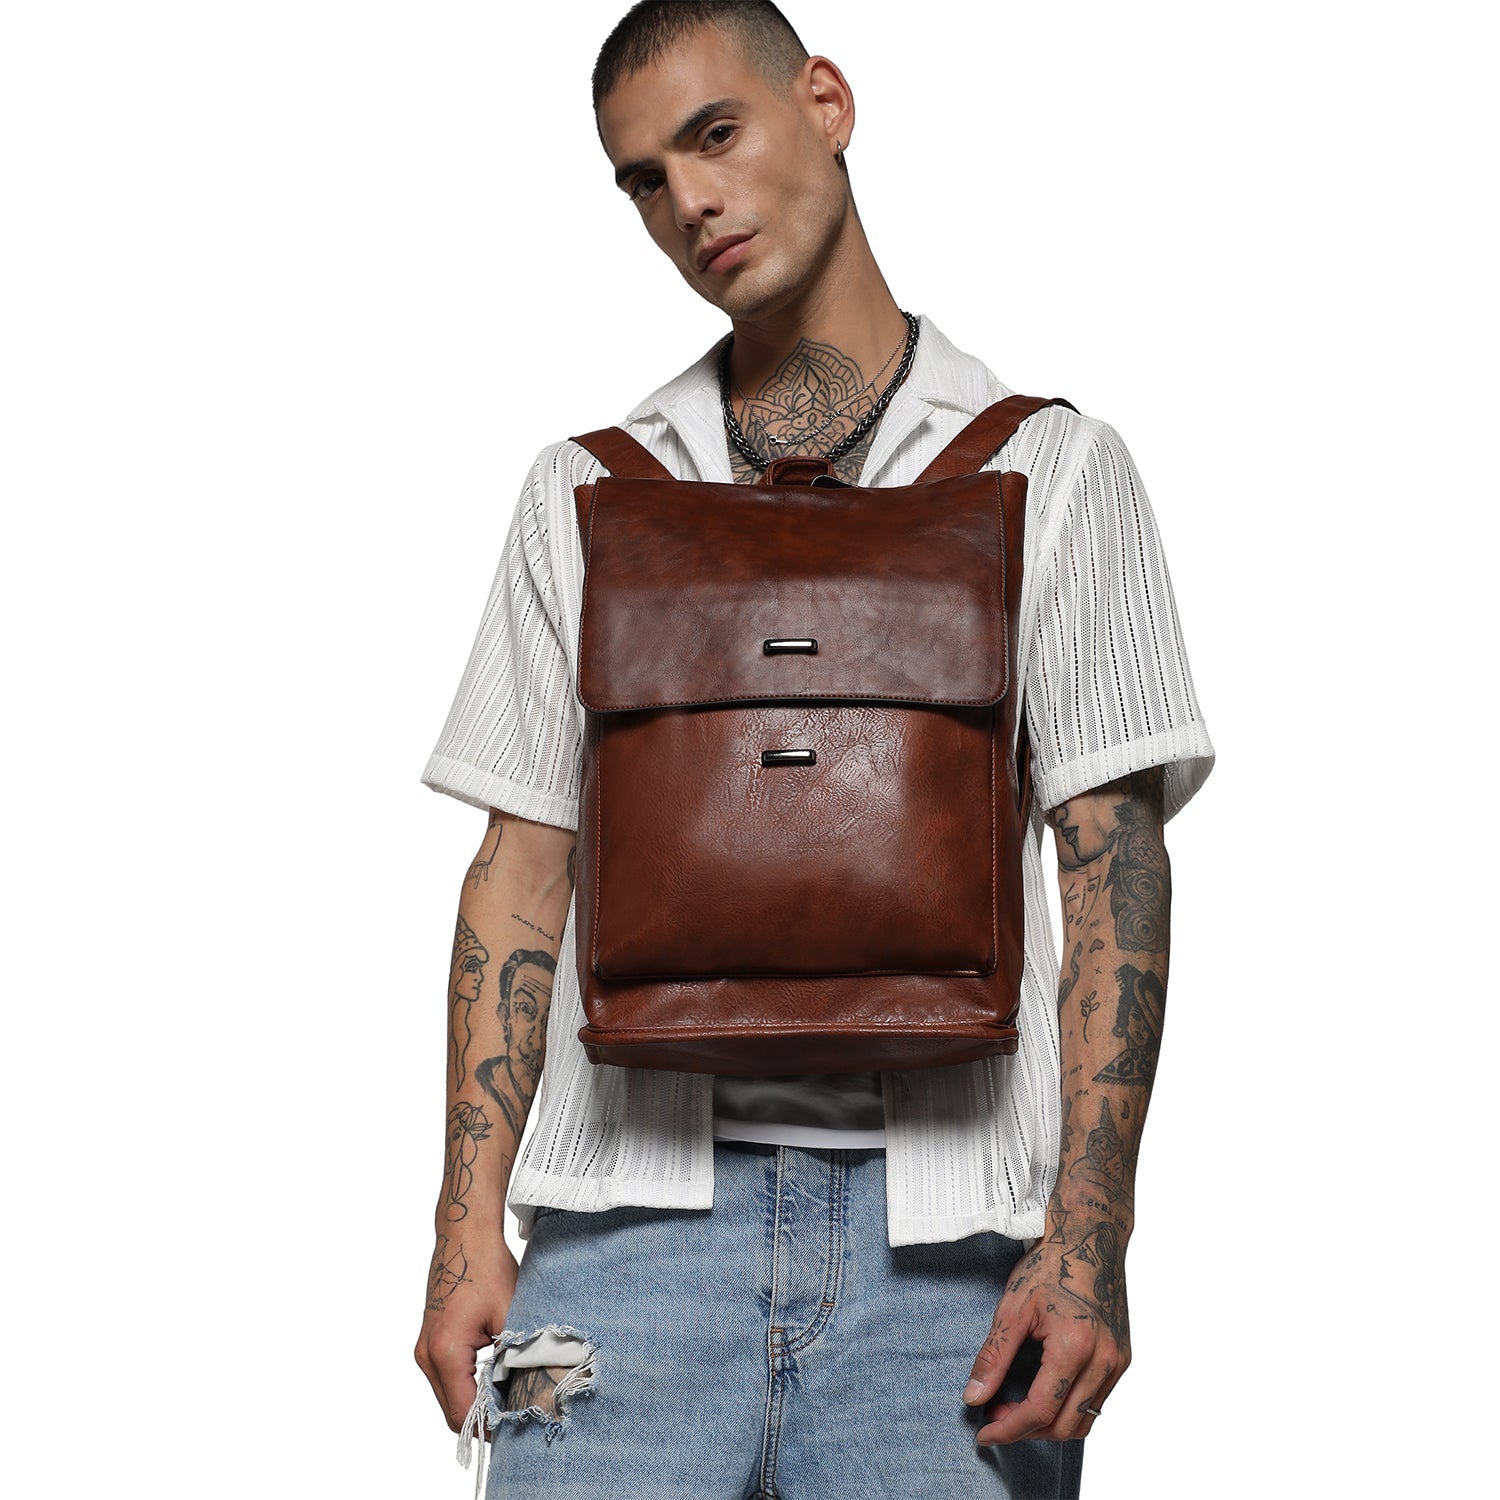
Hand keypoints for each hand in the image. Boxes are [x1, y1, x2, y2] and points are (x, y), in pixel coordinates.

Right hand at [414, 1224, 519, 1432]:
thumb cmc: (487, 1269)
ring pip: (447, 1395)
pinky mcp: (429, 1340)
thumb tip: (528, 1389)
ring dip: (473, 1403)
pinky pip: (445, 1377)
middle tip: (513, 1421)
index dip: (487, 1428)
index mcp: (446, 1352)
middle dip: (480, 1421)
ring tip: (506, 1402)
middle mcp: (427, 1355)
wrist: (464, 1235)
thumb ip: (514, 1357)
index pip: (463, 1412)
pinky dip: (466, 1386)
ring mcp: (424, 1348)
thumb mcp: (510, 1315)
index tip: (513, 1432)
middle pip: (451, 1410)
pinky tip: (493, 1381)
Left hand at [962, 1237, 1129, 1443]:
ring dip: (1050, 1424)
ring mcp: (1118, 1361)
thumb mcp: (1012, 1308)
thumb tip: (974, 1397)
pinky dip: (1069, 1408)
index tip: (984, 1432)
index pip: (1041, 1410)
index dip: (1009, 1428)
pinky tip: (1044, 1392)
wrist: (1090, 1237)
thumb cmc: (1051, 1265)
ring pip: (1085, 1420)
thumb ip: (993, 1357)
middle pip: (1066, 1425)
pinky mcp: (1123, 1358)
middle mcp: (1104, 1361)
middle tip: (996, 1417)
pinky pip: (1096, 1401)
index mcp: (1075, 1347)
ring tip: (1017, 1408)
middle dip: (1028, 1431)